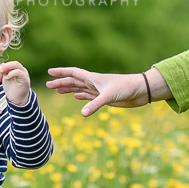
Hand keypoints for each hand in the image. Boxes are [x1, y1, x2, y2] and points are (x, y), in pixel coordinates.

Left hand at [0, 62, 30, 105]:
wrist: (17, 99)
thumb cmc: (12, 89)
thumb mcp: (5, 79)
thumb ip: (3, 72)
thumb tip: (1, 65)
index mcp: (15, 69)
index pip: (7, 64)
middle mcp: (20, 70)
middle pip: (12, 63)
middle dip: (3, 66)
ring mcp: (23, 73)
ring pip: (16, 64)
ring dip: (6, 67)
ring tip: (1, 73)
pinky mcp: (25, 78)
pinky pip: (18, 72)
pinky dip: (11, 73)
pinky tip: (6, 78)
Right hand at [47, 67, 170, 116]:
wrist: (140, 91)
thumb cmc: (126, 88)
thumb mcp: (109, 97)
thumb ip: (94, 105)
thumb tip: (82, 114)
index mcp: (93, 78)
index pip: (73, 73)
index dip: (61, 72)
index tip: (49, 72)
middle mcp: (94, 83)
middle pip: (74, 81)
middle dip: (61, 82)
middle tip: (48, 85)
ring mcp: (99, 90)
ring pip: (80, 88)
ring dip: (69, 89)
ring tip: (58, 90)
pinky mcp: (105, 98)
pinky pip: (89, 96)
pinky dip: (81, 96)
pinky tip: (76, 97)